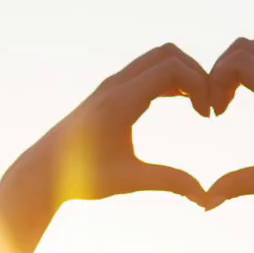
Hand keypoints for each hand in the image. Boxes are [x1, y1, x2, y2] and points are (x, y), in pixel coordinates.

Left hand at [0, 44, 212, 232]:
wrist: (44, 170)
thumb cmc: (83, 177)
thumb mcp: (129, 181)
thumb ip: (169, 182)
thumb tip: (206, 198)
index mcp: (120, 102)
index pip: (171, 69)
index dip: (199, 85)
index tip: (208, 116)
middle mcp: (115, 85)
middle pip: (167, 54)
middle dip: (197, 73)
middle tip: (209, 106)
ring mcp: (112, 85)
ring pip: (158, 58)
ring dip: (184, 74)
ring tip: (200, 105)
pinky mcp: (111, 90)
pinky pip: (147, 70)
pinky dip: (170, 78)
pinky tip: (183, 103)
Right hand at [200, 38, 253, 210]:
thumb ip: (242, 185)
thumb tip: (206, 203)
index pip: (240, 62)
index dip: (215, 81)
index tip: (214, 115)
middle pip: (243, 47)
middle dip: (218, 71)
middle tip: (216, 107)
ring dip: (231, 70)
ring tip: (225, 106)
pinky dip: (245, 74)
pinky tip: (242, 104)